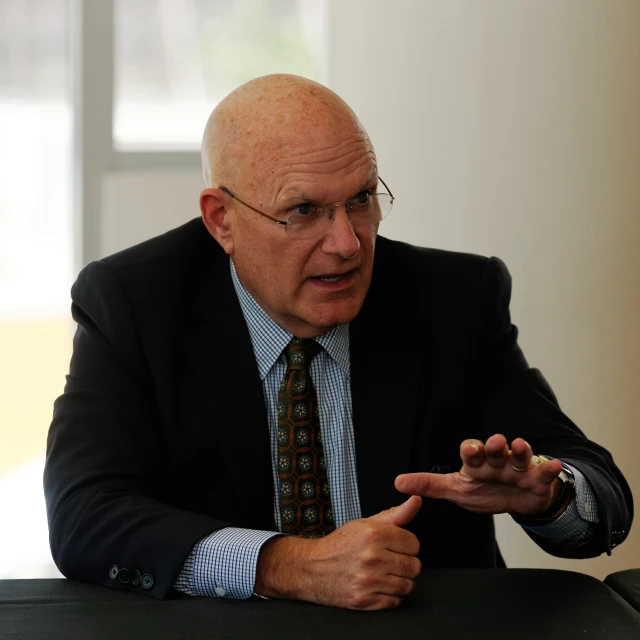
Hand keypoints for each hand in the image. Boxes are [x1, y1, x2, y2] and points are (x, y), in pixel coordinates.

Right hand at [255, 495, 422, 609]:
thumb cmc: (341, 543)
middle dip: (406, 564)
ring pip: (407, 586)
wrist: (312, 568)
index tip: (394, 546)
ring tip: (385, 574)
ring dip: (400, 581)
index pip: (414, 544)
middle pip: (414, 566)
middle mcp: (373, 557)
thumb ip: (395, 514)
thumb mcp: (366, 523)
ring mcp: (368, 581)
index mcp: (374, 534)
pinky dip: (391, 596)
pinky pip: (395, 602)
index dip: (406, 545)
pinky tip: (378, 586)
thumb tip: (417, 500)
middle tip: (390, 561)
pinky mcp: (364, 601)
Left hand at [395, 434, 563, 516]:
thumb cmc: (483, 490)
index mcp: (477, 464)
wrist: (515, 500)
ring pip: (518, 456)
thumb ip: (429, 485)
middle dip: (495, 446)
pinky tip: (553, 465)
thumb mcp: (456, 489)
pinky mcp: (536, 479)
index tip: (470, 450)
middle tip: (495, 442)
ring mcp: (517, 469)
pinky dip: (548, 469)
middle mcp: (497, 461)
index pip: (472, 452)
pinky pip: (543, 472)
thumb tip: (398, 482)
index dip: (471, 450)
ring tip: (520, 446)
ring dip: (520, 451)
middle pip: (495, 450)